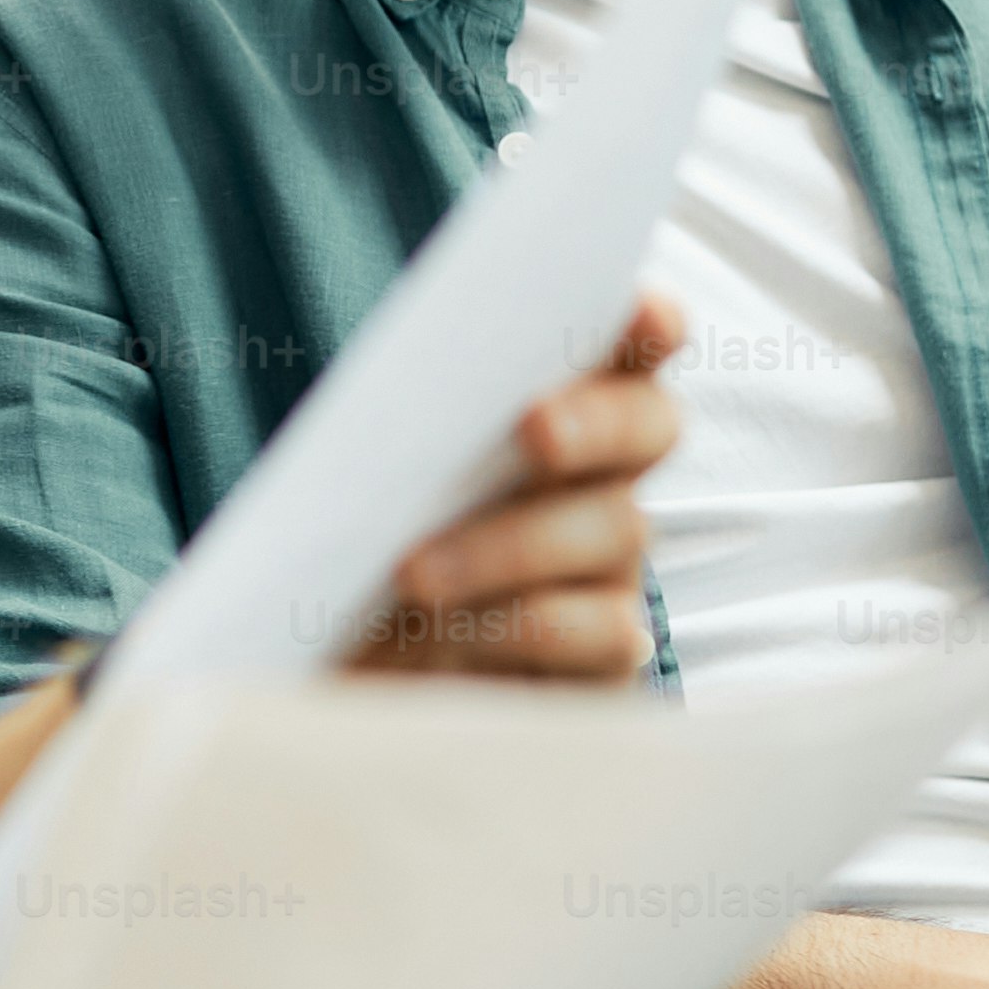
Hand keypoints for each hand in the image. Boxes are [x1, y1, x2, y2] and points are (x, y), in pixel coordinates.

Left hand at [347, 288, 684, 684]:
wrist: (338, 682)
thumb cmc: (356, 559)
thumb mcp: (367, 481)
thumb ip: (407, 420)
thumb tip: (405, 382)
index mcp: (557, 408)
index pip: (631, 343)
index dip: (647, 320)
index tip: (637, 306)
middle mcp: (602, 479)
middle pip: (650, 424)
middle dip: (596, 420)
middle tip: (534, 428)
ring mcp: (614, 568)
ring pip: (614, 529)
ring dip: (509, 545)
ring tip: (412, 574)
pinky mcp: (606, 658)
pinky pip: (600, 633)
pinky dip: (524, 628)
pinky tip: (451, 639)